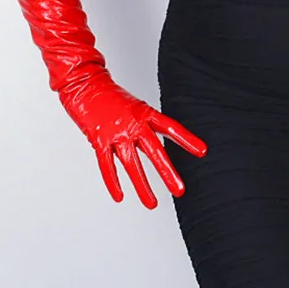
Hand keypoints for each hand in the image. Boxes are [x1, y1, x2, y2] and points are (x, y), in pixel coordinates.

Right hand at [58, 71, 207, 209]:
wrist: (85, 84)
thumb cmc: (110, 96)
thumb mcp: (134, 107)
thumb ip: (143, 126)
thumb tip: (152, 146)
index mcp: (145, 114)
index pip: (171, 128)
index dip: (187, 140)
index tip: (202, 151)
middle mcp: (134, 124)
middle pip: (155, 151)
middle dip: (168, 172)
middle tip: (180, 190)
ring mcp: (116, 133)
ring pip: (132, 164)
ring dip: (142, 186)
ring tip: (152, 203)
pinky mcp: (99, 140)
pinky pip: (107, 165)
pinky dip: (113, 182)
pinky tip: (120, 196)